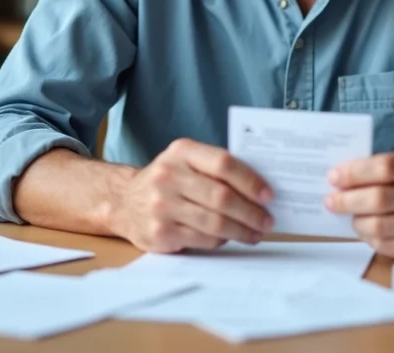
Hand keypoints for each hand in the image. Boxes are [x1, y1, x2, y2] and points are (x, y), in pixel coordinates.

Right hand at [114, 138, 273, 253]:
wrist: (124, 201)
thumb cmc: (169, 180)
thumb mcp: (186, 161)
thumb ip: (217, 168)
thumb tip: (261, 188)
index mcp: (182, 152)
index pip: (223, 164)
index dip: (250, 181)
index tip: (269, 195)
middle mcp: (169, 176)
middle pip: (221, 197)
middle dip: (251, 212)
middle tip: (267, 221)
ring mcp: (162, 206)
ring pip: (214, 223)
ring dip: (241, 231)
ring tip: (256, 233)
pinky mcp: (160, 233)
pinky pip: (202, 240)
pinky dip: (221, 241)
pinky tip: (230, 239)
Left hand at [324, 150, 393, 260]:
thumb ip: (379, 168)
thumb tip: (338, 180)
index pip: (385, 167)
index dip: (355, 173)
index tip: (333, 177)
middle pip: (379, 199)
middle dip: (347, 201)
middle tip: (330, 201)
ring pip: (379, 226)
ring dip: (355, 221)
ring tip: (349, 216)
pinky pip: (386, 246)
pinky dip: (368, 238)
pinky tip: (365, 230)